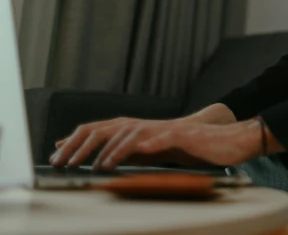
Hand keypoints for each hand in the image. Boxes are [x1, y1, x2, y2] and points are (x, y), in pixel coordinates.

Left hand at [50, 117, 264, 170]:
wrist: (226, 142)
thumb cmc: (192, 148)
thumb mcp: (154, 152)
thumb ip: (128, 153)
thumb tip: (99, 160)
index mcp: (138, 130)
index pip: (99, 130)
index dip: (76, 140)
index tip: (57, 154)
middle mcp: (147, 126)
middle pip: (107, 129)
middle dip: (83, 145)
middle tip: (65, 162)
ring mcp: (163, 129)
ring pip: (130, 134)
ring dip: (111, 150)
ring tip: (98, 166)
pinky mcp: (181, 136)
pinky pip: (160, 139)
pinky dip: (145, 145)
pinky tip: (136, 152)